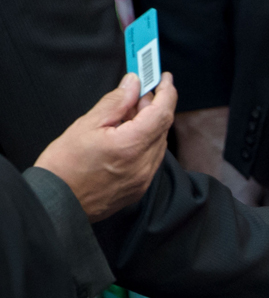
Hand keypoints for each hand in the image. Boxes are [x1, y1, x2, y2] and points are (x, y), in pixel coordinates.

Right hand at [34, 72, 176, 221]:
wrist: (56, 202)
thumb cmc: (64, 166)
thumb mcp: (86, 125)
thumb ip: (115, 103)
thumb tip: (132, 84)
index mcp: (132, 146)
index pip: (162, 113)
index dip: (167, 93)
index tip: (165, 78)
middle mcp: (144, 165)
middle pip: (162, 128)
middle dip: (154, 107)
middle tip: (138, 93)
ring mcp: (143, 179)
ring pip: (158, 143)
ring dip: (150, 125)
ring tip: (127, 114)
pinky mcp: (139, 188)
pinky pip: (151, 159)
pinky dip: (145, 142)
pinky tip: (127, 136)